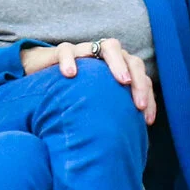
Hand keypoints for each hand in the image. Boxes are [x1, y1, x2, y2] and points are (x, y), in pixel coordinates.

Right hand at [25, 38, 157, 124]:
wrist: (42, 70)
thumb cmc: (74, 90)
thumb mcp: (94, 102)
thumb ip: (109, 113)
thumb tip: (126, 142)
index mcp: (120, 68)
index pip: (142, 78)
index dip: (147, 97)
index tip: (147, 121)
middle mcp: (107, 56)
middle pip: (132, 60)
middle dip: (139, 81)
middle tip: (138, 104)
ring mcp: (88, 50)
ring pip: (109, 47)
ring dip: (118, 63)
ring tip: (122, 80)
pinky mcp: (64, 50)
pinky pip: (67, 50)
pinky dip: (70, 60)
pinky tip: (70, 75)